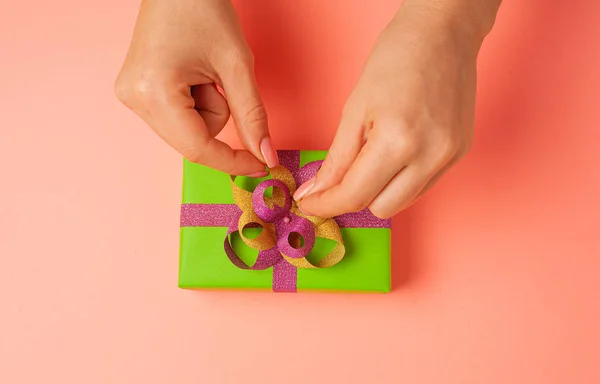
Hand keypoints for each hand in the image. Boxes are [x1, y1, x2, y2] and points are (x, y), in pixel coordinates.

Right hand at [115, 0, 277, 175]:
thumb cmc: (203, 9)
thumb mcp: (236, 65)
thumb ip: (253, 115)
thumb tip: (265, 155)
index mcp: (153, 92)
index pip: (197, 148)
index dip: (233, 162)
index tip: (260, 166)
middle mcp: (133, 99)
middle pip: (191, 141)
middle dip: (217, 117)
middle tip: (217, 78)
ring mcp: (130, 96)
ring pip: (187, 131)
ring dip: (207, 108)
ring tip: (202, 69)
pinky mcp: (135, 91)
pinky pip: (177, 117)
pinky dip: (194, 103)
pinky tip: (191, 73)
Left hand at [296, 2, 497, 218]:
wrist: (444, 31)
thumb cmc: (396, 58)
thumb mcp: (355, 109)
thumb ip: (336, 159)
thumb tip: (316, 192)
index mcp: (397, 141)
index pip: (355, 195)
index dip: (326, 205)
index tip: (309, 203)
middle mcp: (430, 156)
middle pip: (380, 209)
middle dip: (354, 197)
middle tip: (339, 176)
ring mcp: (449, 157)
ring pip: (403, 203)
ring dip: (379, 191)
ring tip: (371, 158)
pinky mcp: (460, 153)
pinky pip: (423, 186)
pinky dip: (402, 180)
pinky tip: (395, 154)